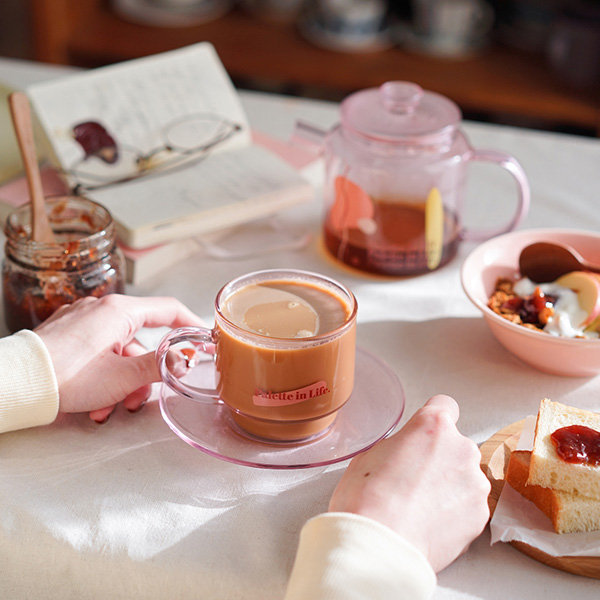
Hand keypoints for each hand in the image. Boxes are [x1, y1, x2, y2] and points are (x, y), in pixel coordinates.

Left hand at [34, 294, 202, 421]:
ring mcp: (81, 320)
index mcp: (119, 311)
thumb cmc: (65, 375)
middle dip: (143, 373)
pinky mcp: (66, 333)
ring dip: (120, 382)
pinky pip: (96, 351)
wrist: (16, 383)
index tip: (202, 337)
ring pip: (117, 350)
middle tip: (140, 397)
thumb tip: (184, 360)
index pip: (168, 309)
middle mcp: (100, 309)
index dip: (190, 324)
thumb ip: (159, 366)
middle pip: (140, 340)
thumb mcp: (123, 376)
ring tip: (107, 408)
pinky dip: (102, 374)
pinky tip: (93, 399)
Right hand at [328, 394, 489, 572]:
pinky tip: (430, 523)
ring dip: (449, 486)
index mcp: (432, 426)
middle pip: (455, 445)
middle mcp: (461, 448)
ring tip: (420, 507)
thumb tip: (404, 455)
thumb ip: (397, 446)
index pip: (444, 405)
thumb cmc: (367, 499)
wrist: (378, 546)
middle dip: (439, 458)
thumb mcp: (370, 455)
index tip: (426, 434)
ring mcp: (475, 483)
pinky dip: (455, 513)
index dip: (432, 420)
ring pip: (464, 476)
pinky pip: (469, 505)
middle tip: (413, 479)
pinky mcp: (481, 516)